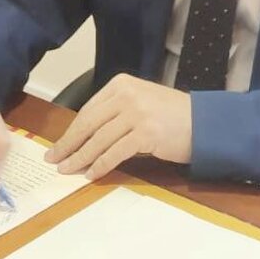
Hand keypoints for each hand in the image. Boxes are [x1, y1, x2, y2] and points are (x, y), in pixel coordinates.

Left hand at [45, 73, 191, 180]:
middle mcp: (126, 95)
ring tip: (68, 170)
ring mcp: (136, 113)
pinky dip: (101, 165)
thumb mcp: (140, 103)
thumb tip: (84, 137)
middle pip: (88, 124)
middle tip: (53, 160)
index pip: (88, 110)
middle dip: (68, 144)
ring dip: (80, 158)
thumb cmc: (172, 116)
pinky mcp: (145, 133)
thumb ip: (115, 112)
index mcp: (121, 84)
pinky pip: (115, 153)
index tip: (58, 146)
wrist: (205, 123)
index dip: (70, 131)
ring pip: (98, 140)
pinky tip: (92, 174)